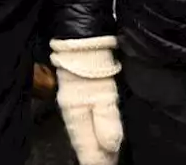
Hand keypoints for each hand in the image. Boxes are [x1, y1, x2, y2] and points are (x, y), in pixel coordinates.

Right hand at [51, 37, 122, 164]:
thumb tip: (112, 147)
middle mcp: (73, 110)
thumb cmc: (91, 62)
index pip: (85, 148)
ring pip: (85, 131)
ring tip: (109, 156)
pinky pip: (89, 118)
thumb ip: (107, 119)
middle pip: (84, 142)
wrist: (82, 33)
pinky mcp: (84, 89)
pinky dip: (96, 130)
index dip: (98, 161)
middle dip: (97, 156)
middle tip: (111, 164)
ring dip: (97, 145)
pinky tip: (104, 133)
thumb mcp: (102, 93)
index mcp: (75, 115)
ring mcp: (77, 100)